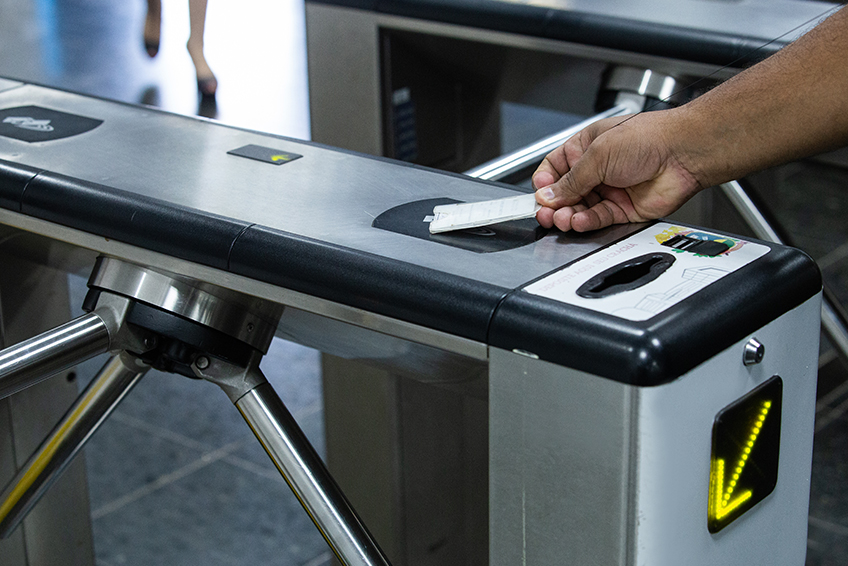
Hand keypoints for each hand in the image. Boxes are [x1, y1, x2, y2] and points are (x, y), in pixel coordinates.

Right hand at [533, 111, 702, 231]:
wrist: (683, 153)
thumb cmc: (648, 138)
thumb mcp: (598, 154)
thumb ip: (571, 179)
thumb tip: (548, 195)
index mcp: (586, 147)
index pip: (555, 169)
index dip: (545, 183)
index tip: (539, 194)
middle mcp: (597, 169)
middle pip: (565, 193)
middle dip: (554, 204)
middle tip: (545, 213)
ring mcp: (610, 190)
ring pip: (580, 209)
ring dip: (568, 215)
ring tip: (563, 218)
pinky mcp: (623, 209)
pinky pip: (598, 219)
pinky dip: (586, 222)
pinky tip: (579, 221)